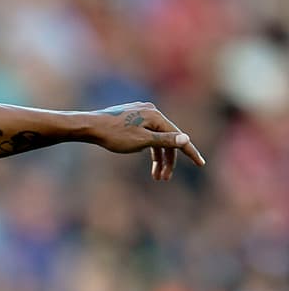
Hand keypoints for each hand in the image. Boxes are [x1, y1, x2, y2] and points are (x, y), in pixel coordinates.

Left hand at [90, 102, 205, 180]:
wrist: (89, 126)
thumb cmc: (114, 135)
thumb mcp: (141, 141)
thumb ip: (165, 141)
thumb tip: (186, 139)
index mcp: (156, 116)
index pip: (178, 137)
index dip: (190, 152)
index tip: (201, 164)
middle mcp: (151, 111)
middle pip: (167, 138)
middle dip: (167, 160)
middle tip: (163, 178)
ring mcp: (140, 113)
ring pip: (156, 137)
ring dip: (158, 157)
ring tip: (156, 176)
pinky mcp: (131, 117)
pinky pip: (146, 133)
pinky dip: (149, 147)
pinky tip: (146, 159)